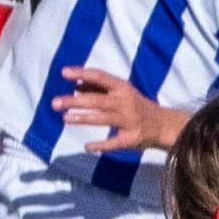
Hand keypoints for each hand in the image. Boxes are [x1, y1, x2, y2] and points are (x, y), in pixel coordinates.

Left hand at [58, 64, 184, 157]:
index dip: (82, 73)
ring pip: (103, 118)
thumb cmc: (136, 105)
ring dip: (82, 119)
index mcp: (123, 88)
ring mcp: (129, 121)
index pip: (100, 77)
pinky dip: (100, 145)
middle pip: (97, 100)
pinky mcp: (132, 138)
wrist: (164, 124)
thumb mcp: (121, 92)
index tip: (64, 73)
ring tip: (65, 118)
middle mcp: (125, 102)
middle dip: (75, 101)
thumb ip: (100, 88)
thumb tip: (76, 84)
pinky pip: (113, 142)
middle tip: (54, 103)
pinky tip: (87, 146)